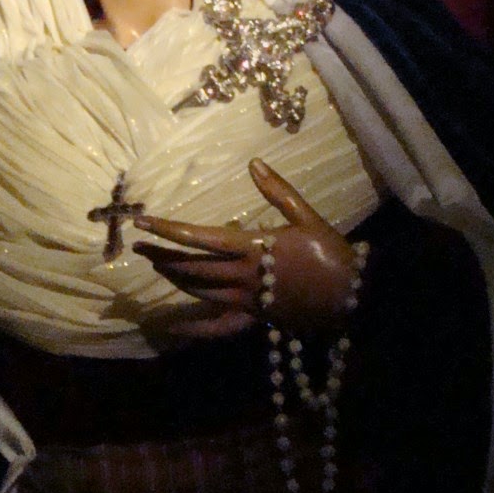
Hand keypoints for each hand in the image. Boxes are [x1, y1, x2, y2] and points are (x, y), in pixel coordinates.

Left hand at [131, 158, 357, 338]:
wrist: (355, 295)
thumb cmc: (331, 252)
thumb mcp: (307, 215)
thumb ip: (278, 191)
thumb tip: (254, 163)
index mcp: (253, 247)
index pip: (200, 237)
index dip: (169, 230)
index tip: (143, 222)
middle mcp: (243, 276)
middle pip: (193, 266)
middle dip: (163, 255)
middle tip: (138, 247)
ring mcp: (247, 301)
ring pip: (201, 291)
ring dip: (176, 278)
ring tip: (157, 266)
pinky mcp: (256, 320)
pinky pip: (219, 328)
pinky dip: (195, 329)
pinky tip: (175, 328)